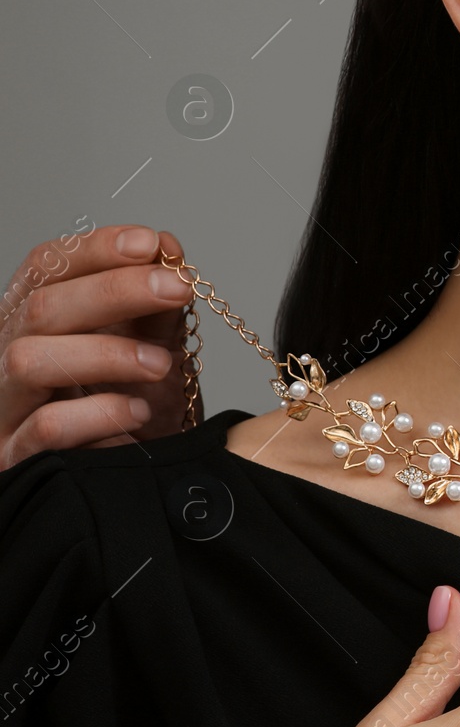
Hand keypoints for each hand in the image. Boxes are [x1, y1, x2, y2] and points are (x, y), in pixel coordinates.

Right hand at [0, 225, 195, 468]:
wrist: (126, 483)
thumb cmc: (130, 410)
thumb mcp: (150, 351)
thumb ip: (154, 307)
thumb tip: (167, 247)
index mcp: (36, 322)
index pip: (47, 267)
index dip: (95, 249)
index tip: (150, 243)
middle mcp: (9, 356)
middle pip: (41, 308)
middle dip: (112, 291)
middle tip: (175, 289)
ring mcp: (6, 407)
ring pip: (28, 361)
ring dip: (105, 353)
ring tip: (162, 364)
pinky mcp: (15, 456)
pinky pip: (44, 429)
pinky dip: (97, 414)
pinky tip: (138, 412)